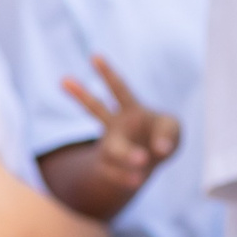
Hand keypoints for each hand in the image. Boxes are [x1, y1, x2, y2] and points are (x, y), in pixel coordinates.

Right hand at [62, 57, 179, 195]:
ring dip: (125, 155)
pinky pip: (119, 174)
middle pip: (97, 111)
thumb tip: (160, 149)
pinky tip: (137, 180)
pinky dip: (128, 177)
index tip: (95, 56)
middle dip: (82, 96)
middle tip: (64, 79)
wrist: (147, 160)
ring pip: (112, 150)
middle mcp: (115, 126)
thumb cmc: (161, 135)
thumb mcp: (172, 127)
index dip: (107, 73)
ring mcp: (112, 148)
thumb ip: (169, 133)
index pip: (118, 89)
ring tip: (142, 161)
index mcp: (130, 110)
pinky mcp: (113, 169)